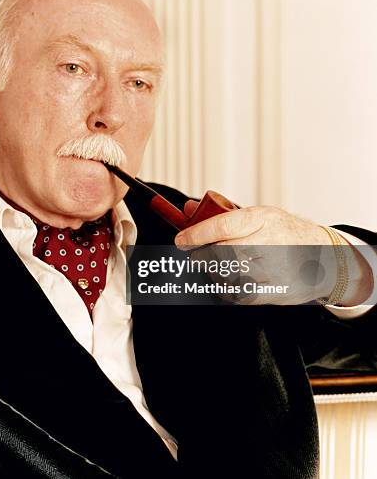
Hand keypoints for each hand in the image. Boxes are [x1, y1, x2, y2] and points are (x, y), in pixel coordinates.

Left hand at [174, 202, 372, 305]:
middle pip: (221, 254)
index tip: (181, 240)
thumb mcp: (258, 215)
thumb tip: (187, 210)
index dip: (196, 234)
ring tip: (215, 266)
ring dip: (212, 273)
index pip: (222, 226)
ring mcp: (274, 271)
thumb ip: (221, 214)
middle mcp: (270, 243)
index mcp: (263, 218)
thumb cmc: (283, 232)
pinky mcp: (275, 293)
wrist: (325, 257)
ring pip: (226, 276)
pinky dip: (225, 289)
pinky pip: (237, 295)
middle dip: (201, 256)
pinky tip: (228, 280)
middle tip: (195, 255)